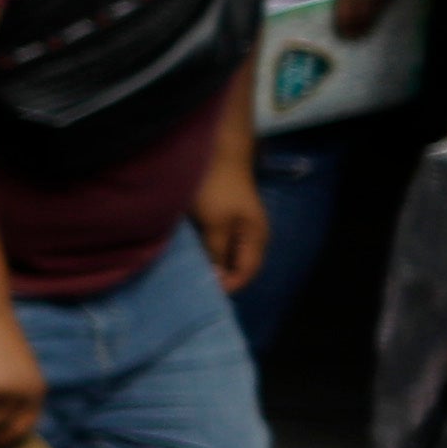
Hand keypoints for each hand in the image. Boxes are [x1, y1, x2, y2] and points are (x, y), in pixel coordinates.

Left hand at [194, 163, 271, 299]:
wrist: (216, 152)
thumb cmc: (217, 188)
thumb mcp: (216, 223)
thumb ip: (217, 250)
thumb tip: (218, 277)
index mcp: (256, 238)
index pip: (246, 272)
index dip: (228, 285)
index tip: (204, 294)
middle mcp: (251, 235)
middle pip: (238, 266)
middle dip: (219, 278)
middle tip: (194, 289)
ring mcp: (237, 226)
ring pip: (226, 255)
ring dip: (211, 265)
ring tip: (190, 276)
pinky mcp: (223, 218)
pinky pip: (217, 243)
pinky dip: (206, 251)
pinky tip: (190, 256)